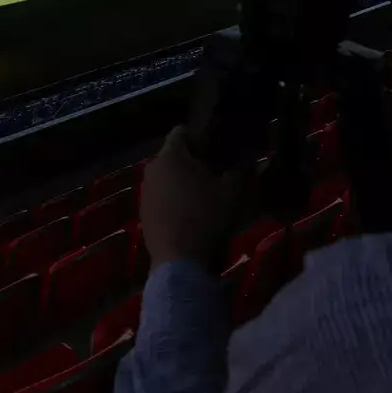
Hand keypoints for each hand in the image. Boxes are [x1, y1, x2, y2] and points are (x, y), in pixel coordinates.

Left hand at [141, 126, 239, 269]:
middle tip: (214, 172)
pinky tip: (188, 214)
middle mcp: (152, 168)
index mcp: (171, 156)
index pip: (181, 132)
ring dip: (182, 180)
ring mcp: (145, 191)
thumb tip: (249, 160)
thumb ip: (240, 170)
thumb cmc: (206, 217)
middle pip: (173, 155)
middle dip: (192, 160)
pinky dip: (173, 199)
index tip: (215, 148)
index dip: (199, 136)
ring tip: (203, 195)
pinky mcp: (142, 212)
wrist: (179, 260)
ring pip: (165, 176)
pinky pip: (160, 196)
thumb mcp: (232, 193)